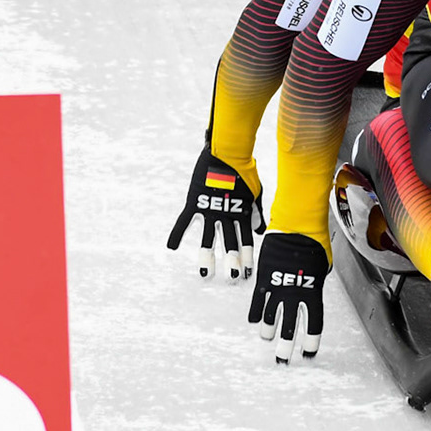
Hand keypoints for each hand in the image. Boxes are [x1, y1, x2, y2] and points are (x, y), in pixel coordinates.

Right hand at [167, 146, 263, 278]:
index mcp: (242, 212)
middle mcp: (226, 214)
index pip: (246, 240)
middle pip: (230, 242)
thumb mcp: (255, 193)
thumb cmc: (244, 171)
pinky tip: (171, 247)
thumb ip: (256, 212)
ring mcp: (210, 209)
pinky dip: (177, 233)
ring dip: (207, 257)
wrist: (226, 152)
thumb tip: (259, 232)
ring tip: (206, 274)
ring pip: (209, 238)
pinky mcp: (195, 201)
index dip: (247, 257)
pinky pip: (184, 221)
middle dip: (232, 261)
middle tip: (233, 278)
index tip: (248, 273)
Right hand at [248, 232, 329, 362]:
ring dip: (270, 329)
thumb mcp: (322, 264)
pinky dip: (256, 312)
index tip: (307, 354)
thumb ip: (316, 279)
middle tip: (282, 360)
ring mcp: (279, 286)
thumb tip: (312, 285)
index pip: (314, 322)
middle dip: (286, 345)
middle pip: (291, 325)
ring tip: (267, 339)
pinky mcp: (265, 276)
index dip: (310, 340)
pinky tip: (254, 322)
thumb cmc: (314, 241)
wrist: (297, 225)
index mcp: (313, 292)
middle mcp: (296, 293)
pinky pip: (259, 299)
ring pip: (272, 315)